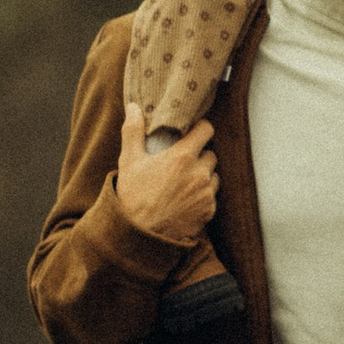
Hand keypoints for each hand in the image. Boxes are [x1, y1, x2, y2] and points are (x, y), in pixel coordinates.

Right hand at [116, 103, 219, 245]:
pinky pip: (212, 196)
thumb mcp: (129, 161)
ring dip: (204, 175)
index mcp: (182, 157)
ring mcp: (206, 194)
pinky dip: (203, 195)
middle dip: (199, 155)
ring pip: (214, 175)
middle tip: (182, 161)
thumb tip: (133, 106)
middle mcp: (199, 174)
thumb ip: (133, 131)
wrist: (139, 237)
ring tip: (184, 181)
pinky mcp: (209, 211)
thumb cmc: (132, 197)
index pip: (207, 130)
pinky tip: (186, 199)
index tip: (191, 133)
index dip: (199, 129)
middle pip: (211, 153)